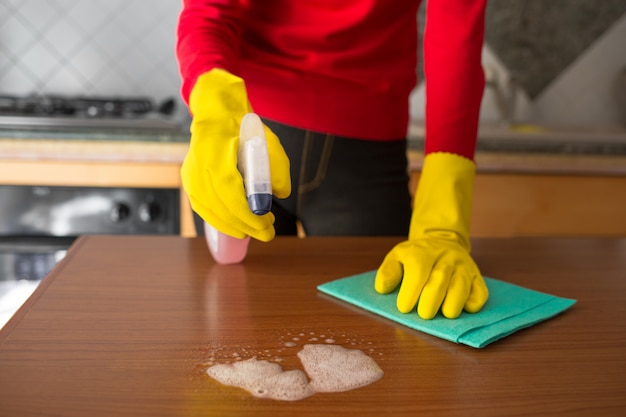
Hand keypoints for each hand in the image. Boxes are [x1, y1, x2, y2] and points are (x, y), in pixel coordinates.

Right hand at [181, 69, 290, 240]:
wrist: (218, 115)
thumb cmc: (244, 129)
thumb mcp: (268, 142)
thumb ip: (276, 168)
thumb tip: (278, 194)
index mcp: (215, 152)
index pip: (229, 191)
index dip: (247, 213)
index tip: (266, 224)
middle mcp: (197, 165)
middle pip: (219, 205)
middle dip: (244, 224)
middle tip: (266, 232)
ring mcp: (190, 174)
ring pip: (209, 210)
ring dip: (233, 226)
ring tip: (254, 230)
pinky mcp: (189, 181)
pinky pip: (202, 208)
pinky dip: (219, 221)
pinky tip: (235, 226)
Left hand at [374, 153, 488, 318]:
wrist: (441, 240)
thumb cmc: (416, 256)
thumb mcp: (397, 257)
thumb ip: (388, 272)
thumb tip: (382, 288)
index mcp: (422, 252)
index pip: (418, 272)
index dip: (410, 292)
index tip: (404, 307)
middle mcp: (445, 257)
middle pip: (440, 280)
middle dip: (431, 301)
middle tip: (424, 315)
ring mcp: (463, 266)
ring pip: (462, 285)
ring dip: (454, 303)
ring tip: (445, 314)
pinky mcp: (476, 277)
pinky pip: (480, 291)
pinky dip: (474, 302)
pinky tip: (465, 309)